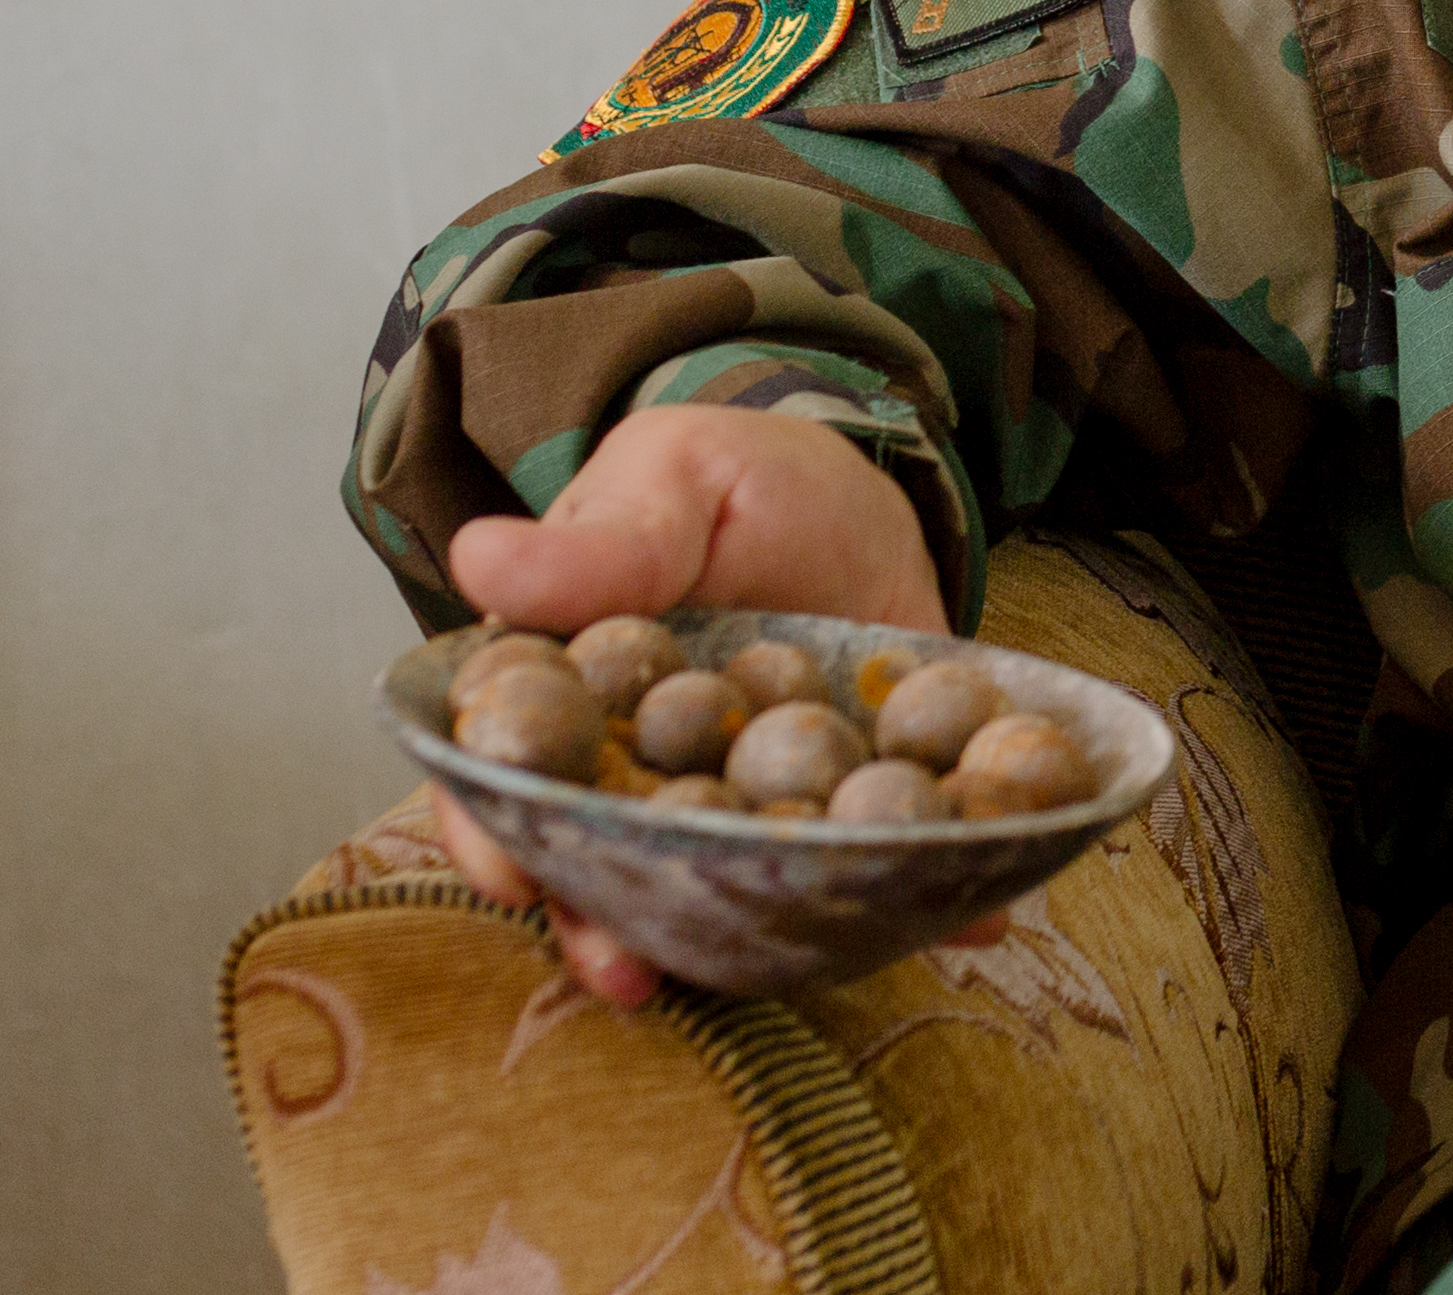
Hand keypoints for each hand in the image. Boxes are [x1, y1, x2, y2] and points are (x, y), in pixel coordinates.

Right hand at [432, 404, 974, 1003]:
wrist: (856, 498)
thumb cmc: (730, 483)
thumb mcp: (673, 483)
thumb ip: (604, 544)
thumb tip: (483, 560)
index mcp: (565, 705)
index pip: (502, 780)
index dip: (494, 830)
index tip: (512, 870)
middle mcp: (639, 781)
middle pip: (600, 869)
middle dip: (604, 927)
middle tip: (629, 970)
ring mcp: (740, 808)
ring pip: (725, 894)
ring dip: (748, 942)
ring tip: (787, 963)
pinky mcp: (837, 813)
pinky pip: (867, 867)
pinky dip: (915, 902)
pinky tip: (969, 922)